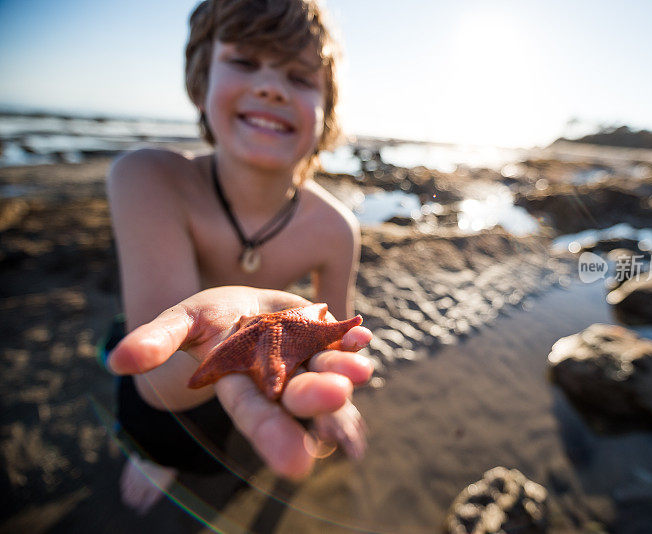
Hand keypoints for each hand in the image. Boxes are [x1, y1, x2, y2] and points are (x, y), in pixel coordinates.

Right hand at [107, 286, 372, 478]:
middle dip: (315, 399)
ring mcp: (307, 359)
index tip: (297, 465)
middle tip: (332, 397)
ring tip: (360, 370)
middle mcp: (280, 379)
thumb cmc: (208, 318)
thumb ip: (156, 341)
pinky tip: (362, 336)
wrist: (244, 300)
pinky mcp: (327, 337)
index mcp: (243, 385)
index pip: (257, 416)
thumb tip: (117, 361)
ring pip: (329, 373)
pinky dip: (354, 341)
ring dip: (345, 373)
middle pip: (298, 396)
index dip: (273, 437)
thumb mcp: (180, 322)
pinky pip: (344, 342)